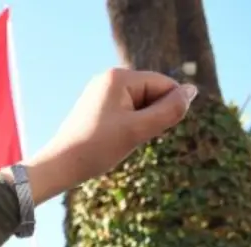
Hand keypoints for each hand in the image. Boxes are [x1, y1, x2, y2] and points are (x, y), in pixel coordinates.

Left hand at [22, 69, 195, 203]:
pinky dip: (126, 129)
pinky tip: (109, 141)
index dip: (164, 112)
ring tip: (114, 140)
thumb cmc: (96, 148)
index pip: (165, 86)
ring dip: (138, 126)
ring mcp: (101, 93)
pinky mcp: (96, 107)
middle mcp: (109, 78)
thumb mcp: (139, 130)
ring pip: (141, 107)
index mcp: (119, 76)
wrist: (58, 166)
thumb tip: (192, 91)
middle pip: (153, 95)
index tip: (138, 131)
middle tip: (123, 137)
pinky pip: (126, 115)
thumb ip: (170, 110)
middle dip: (149, 119)